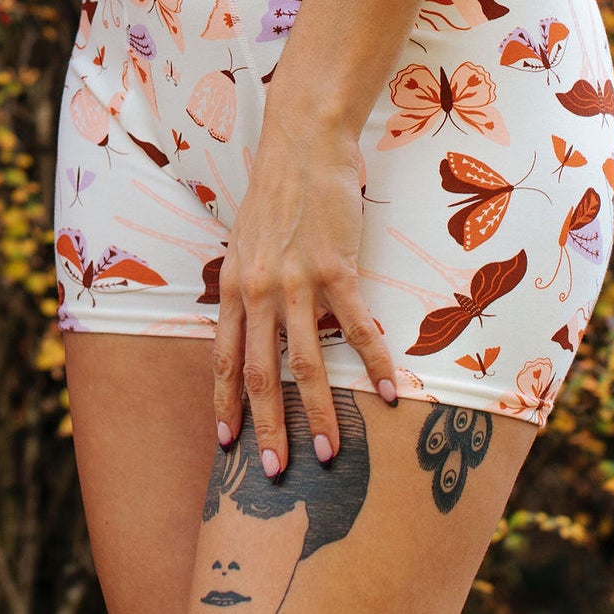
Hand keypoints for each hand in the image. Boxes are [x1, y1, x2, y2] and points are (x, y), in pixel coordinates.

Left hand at [212, 119, 397, 475]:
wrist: (302, 141)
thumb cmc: (278, 192)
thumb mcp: (245, 241)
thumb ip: (247, 285)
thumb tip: (251, 325)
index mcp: (233, 285)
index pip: (224, 358)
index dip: (225, 404)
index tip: (227, 446)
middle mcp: (258, 288)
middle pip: (260, 372)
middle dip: (267, 427)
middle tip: (277, 472)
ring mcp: (296, 279)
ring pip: (307, 362)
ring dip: (320, 414)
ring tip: (330, 454)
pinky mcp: (336, 267)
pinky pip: (357, 328)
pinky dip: (375, 364)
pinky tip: (390, 394)